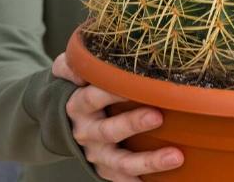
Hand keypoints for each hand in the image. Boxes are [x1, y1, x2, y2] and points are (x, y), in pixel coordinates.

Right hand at [52, 52, 184, 181]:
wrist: (57, 120)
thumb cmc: (75, 88)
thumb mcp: (66, 70)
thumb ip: (72, 64)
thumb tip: (82, 64)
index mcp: (78, 106)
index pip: (92, 97)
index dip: (111, 92)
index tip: (134, 83)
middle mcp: (87, 132)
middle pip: (109, 131)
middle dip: (133, 124)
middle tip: (157, 116)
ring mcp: (98, 154)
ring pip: (122, 162)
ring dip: (148, 161)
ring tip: (176, 156)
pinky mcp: (106, 169)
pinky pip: (124, 179)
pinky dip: (140, 181)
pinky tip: (165, 180)